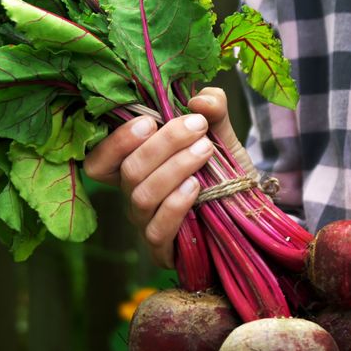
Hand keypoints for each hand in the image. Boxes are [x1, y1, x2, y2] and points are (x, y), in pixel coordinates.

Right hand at [83, 88, 250, 266]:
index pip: (99, 161)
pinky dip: (175, 205)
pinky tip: (195, 187)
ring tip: (205, 151)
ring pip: (143, 196)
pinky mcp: (164, 250)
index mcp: (135, 168)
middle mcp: (134, 197)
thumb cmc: (223, 172)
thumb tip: (200, 100)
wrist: (250, 213)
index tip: (150, 120)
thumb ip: (213, 110)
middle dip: (164, 144)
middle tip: (197, 126)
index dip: (116, 141)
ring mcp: (146, 225)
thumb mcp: (220, 135)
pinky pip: (158, 229)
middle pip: (129, 171)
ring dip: (174, 169)